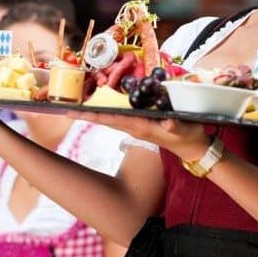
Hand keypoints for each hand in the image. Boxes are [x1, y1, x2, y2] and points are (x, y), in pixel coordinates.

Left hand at [72, 111, 210, 160]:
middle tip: (64, 109)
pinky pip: (117, 117)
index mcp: (140, 126)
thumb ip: (176, 125)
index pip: (112, 119)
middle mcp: (133, 126)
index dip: (93, 115)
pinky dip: (104, 112)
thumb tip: (167, 121)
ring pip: (108, 118)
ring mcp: (135, 126)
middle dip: (85, 114)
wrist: (193, 149)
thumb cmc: (189, 137)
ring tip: (74, 107)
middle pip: (104, 119)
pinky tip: (95, 108)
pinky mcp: (139, 124)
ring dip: (91, 113)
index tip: (74, 113)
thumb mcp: (185, 130)